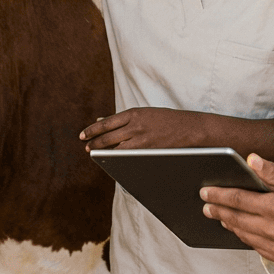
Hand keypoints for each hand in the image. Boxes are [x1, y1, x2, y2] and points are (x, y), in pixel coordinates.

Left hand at [79, 107, 198, 150]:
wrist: (190, 128)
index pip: (107, 122)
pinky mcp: (148, 151)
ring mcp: (142, 140)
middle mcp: (136, 126)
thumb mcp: (145, 113)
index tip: (83, 135)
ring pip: (116, 148)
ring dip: (103, 152)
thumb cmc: (167, 120)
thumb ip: (124, 119)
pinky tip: (111, 160)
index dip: (93, 130)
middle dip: (95, 143)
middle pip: (108, 136)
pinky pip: (128, 156)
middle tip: (86, 147)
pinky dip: (117, 158)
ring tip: (94, 153)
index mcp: (134, 114)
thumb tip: (103, 120)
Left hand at [201, 154, 273, 265]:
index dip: (218, 196)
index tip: (205, 192)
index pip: (238, 200)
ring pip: (244, 235)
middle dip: (218, 211)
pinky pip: (256, 248)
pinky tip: (242, 230)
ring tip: (221, 216)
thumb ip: (272, 172)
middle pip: (236, 219)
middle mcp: (273, 230)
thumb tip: (250, 160)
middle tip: (206, 205)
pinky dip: (246, 237)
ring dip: (230, 224)